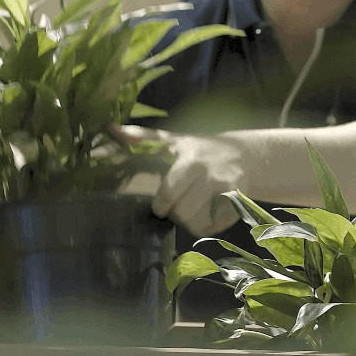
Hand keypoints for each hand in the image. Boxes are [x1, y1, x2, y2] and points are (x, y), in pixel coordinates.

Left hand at [118, 125, 245, 235]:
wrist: (243, 154)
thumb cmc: (199, 149)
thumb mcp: (173, 140)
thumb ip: (144, 136)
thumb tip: (112, 128)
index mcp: (191, 159)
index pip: (170, 191)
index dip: (161, 204)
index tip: (160, 207)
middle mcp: (210, 174)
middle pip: (183, 211)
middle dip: (175, 214)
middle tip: (176, 209)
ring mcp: (227, 189)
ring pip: (198, 222)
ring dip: (190, 223)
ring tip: (190, 212)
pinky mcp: (239, 203)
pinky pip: (216, 226)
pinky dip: (209, 226)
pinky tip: (207, 215)